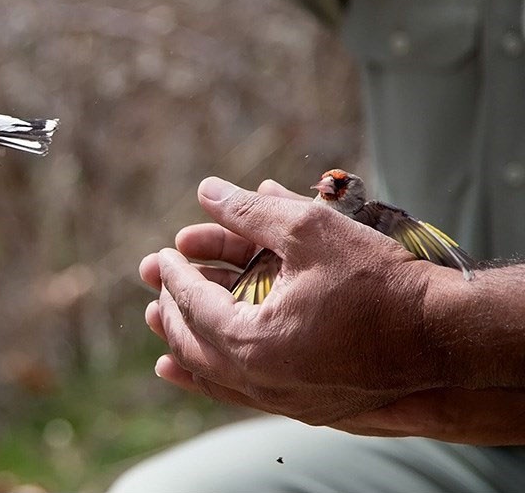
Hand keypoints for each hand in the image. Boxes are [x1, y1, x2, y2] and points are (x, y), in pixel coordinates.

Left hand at [141, 177, 524, 443]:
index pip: (194, 304)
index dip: (175, 274)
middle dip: (169, 306)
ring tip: (156, 322)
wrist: (442, 338)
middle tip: (153, 279)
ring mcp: (277, 399)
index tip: (164, 253)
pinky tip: (182, 369)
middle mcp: (257, 379)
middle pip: (193, 342)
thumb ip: (252, 211)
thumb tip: (209, 190)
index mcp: (252, 341)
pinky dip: (205, 377)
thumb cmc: (380, 282)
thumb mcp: (310, 231)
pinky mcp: (298, 406)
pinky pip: (235, 393)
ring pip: (209, 373)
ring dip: (180, 343)